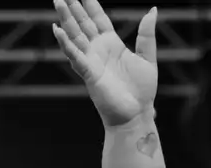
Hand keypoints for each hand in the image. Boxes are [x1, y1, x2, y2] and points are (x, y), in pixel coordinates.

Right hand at [52, 0, 157, 126]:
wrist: (137, 114)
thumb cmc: (142, 90)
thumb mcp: (148, 58)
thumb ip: (147, 35)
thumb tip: (153, 10)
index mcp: (112, 44)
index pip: (98, 19)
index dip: (90, 4)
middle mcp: (99, 50)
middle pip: (83, 23)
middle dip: (74, 8)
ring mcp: (92, 60)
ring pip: (75, 35)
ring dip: (66, 19)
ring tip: (58, 2)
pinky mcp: (89, 73)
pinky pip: (75, 56)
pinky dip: (66, 44)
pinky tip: (57, 31)